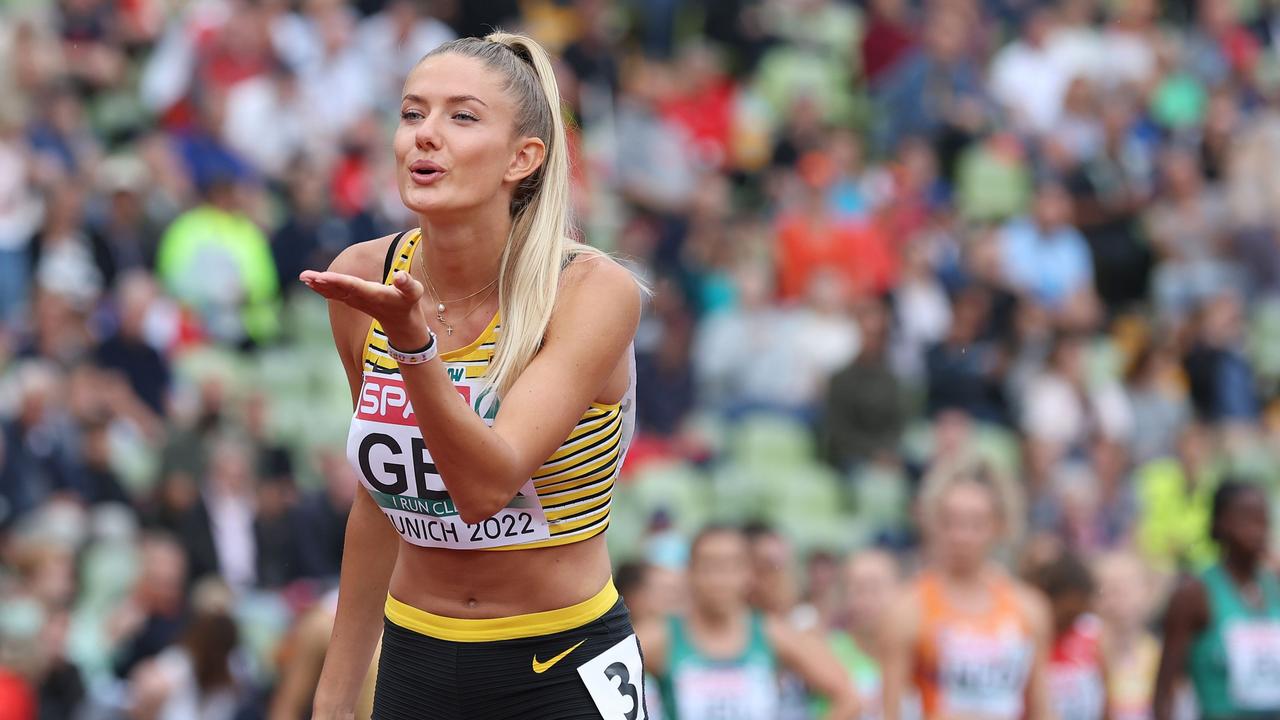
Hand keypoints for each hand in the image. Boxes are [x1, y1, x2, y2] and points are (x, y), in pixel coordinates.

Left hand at [300, 269, 429, 346]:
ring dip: (318, 285)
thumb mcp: (414, 292)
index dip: (338, 280)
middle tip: (304, 276)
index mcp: (373, 294)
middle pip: (338, 289)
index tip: (322, 276)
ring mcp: (356, 301)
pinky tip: (312, 283)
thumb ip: (407, 283)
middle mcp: (361, 298)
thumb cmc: (408, 304)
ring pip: (333, 292)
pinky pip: (335, 294)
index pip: (353, 286)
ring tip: (303, 277)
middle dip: (322, 282)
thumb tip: (400, 275)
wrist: (402, 324)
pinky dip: (322, 288)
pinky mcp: (353, 301)